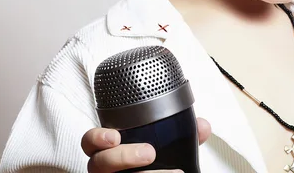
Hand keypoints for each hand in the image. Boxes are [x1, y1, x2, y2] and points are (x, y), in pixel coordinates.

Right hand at [82, 117, 210, 172]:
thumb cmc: (154, 163)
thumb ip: (182, 135)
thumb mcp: (166, 147)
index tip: (114, 135)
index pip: (91, 142)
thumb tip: (202, 126)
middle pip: (98, 163)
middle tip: (148, 152)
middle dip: (121, 156)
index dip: (97, 137)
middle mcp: (107, 169)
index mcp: (112, 149)